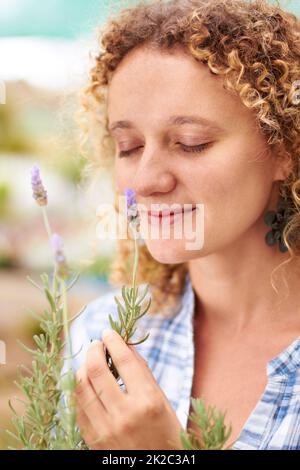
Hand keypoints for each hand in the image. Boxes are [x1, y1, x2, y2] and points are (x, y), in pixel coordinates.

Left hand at [75, 329, 183, 449]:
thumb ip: (143, 374)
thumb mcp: (163, 402)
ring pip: (81, 387)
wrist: (158, 468)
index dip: (114, 342)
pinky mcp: (93, 441)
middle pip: (97, 370)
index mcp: (147, 402)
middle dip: (94, 350)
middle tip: (97, 343)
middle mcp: (124, 415)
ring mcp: (105, 429)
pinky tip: (85, 382)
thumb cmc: (166, 434)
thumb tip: (126, 346)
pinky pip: (77, 407)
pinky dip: (79, 390)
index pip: (125, 361)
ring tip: (89, 362)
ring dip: (82, 368)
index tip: (109, 332)